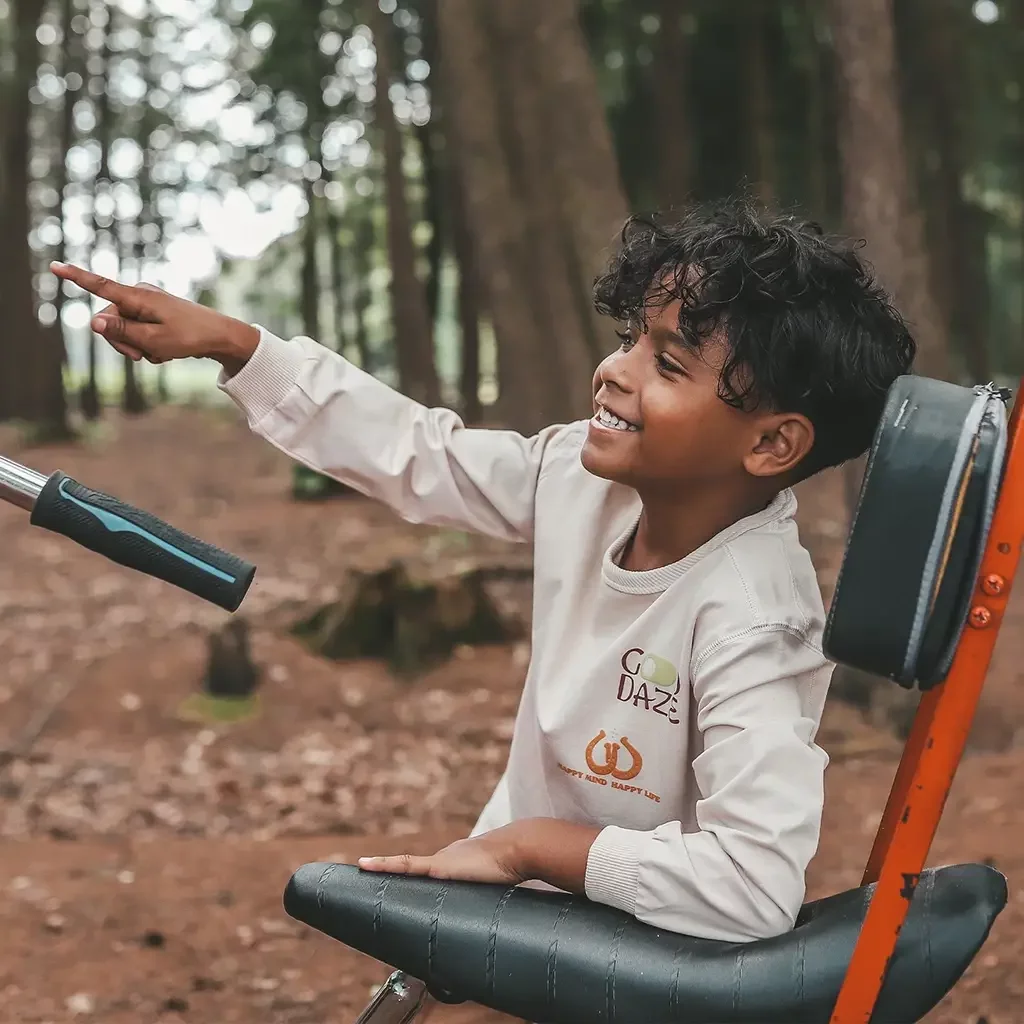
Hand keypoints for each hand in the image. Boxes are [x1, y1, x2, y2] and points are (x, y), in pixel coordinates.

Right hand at [49, 261, 259, 372]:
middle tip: (142, 356)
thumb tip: (93, 321)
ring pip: (124, 329)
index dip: (76, 278)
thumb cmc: (189, 337)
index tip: (54, 266)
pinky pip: (139, 331)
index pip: (101, 286)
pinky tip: (166, 349)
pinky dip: (148, 344)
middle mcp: (140, 295)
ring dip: (137, 346)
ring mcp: (147, 304)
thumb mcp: (154, 340)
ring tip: (160, 352)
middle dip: (121, 342)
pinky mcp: (154, 313)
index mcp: (138, 297)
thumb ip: (122, 332)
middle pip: (110, 320)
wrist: (219, 336)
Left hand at [357, 818, 600, 892]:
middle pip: (414, 870)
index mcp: (461, 864)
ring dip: (382, 870)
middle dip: (392, 874)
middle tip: (369, 874)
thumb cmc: (520, 866)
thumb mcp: (506, 885)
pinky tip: (364, 865)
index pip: (433, 871)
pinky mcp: (437, 867)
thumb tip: (528, 918)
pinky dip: (384, 866)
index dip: (416, 876)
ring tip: (360, 869)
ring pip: (404, 868)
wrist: (522, 848)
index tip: (401, 879)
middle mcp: (447, 859)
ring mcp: (441, 863)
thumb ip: (506, 893)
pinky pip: (404, 866)